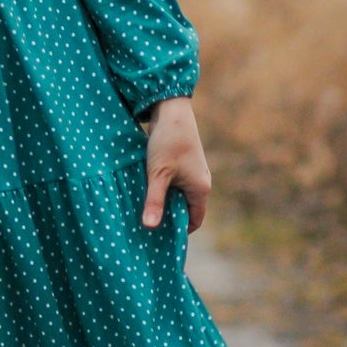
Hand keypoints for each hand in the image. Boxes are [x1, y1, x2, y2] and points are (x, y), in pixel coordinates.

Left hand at [141, 96, 210, 234]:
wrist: (171, 109)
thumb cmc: (167, 142)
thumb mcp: (158, 174)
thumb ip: (154, 201)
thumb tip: (150, 227)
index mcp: (200, 189)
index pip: (194, 220)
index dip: (179, 231)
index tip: (160, 238)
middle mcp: (201, 182)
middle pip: (186, 209)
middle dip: (169, 218)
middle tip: (148, 227)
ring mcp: (193, 172)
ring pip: (179, 195)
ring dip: (165, 202)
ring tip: (145, 210)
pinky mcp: (183, 163)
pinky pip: (175, 184)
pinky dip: (163, 189)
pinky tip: (146, 191)